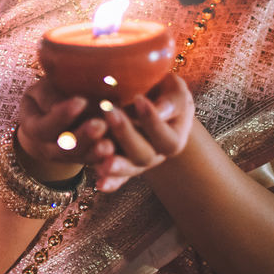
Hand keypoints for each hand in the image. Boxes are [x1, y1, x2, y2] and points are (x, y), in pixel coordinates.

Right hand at [16, 77, 115, 183]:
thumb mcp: (42, 90)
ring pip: (79, 158)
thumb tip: (69, 102)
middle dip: (82, 137)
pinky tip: (115, 153)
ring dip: (94, 152)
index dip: (62, 115)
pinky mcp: (82, 159)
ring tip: (109, 145)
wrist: (50, 116)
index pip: (44, 126)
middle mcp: (47, 147)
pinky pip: (92, 162)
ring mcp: (65, 156)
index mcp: (33, 126)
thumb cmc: (48, 94)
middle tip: (100, 124)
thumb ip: (50, 96)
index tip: (81, 101)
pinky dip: (103, 159)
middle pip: (62, 148)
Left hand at [91, 73, 194, 192]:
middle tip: (109, 111)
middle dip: (126, 134)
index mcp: (174, 138)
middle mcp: (157, 155)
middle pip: (144, 156)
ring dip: (116, 166)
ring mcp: (137, 162)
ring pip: (128, 170)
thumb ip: (172, 101)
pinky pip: (116, 179)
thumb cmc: (165, 90)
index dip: (153, 120)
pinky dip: (109, 182)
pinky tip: (99, 184)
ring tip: (102, 161)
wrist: (150, 98)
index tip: (138, 98)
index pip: (167, 137)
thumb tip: (161, 111)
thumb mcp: (174, 89)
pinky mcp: (120, 165)